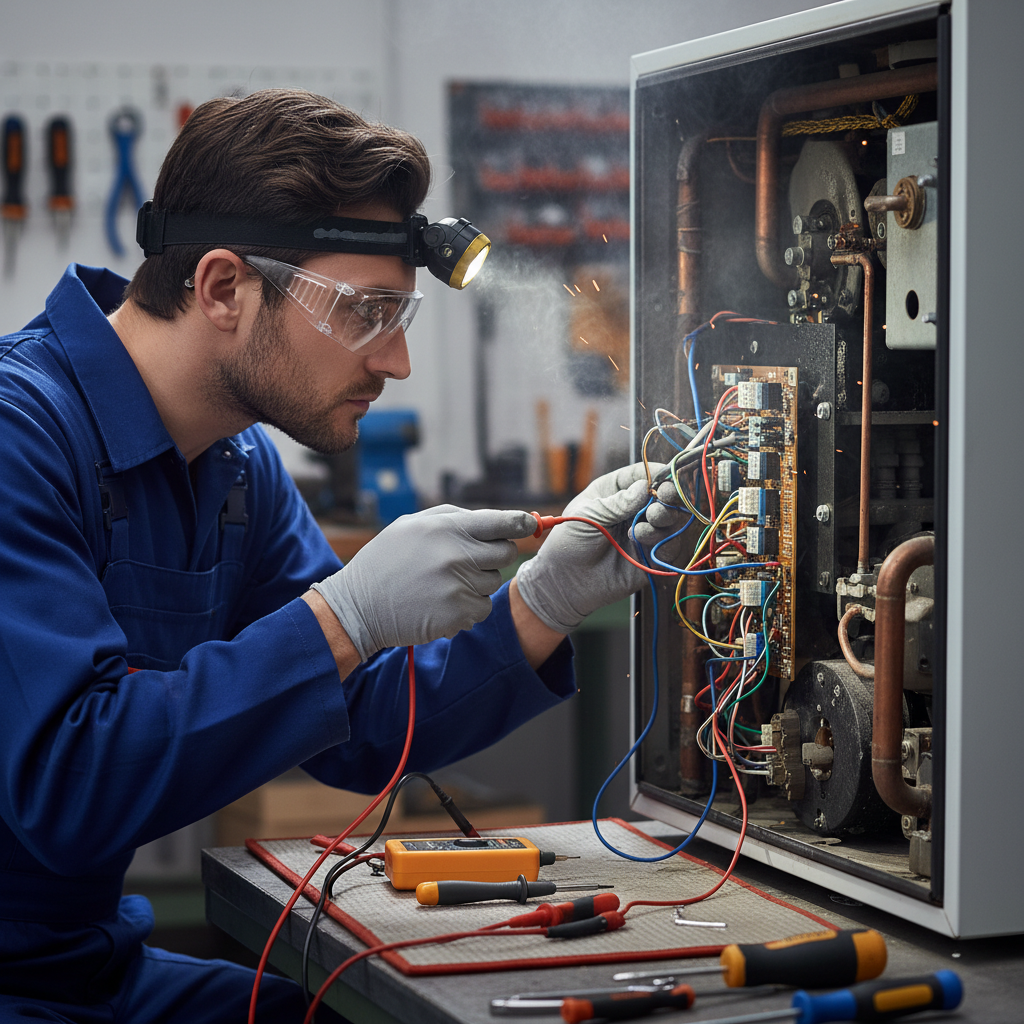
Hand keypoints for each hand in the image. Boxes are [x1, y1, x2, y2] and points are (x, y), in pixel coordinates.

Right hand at [312, 505, 536, 660]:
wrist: (358, 606)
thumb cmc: (386, 561)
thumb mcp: (412, 525)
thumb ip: (453, 518)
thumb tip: (494, 520)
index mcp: (447, 528)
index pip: (501, 522)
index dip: (522, 523)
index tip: (532, 525)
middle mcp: (457, 555)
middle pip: (506, 553)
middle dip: (494, 556)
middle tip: (469, 560)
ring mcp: (459, 586)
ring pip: (493, 583)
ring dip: (476, 584)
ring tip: (442, 584)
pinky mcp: (458, 614)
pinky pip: (483, 608)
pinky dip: (469, 608)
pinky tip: (442, 603)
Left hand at [514, 463, 688, 633]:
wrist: (565, 583)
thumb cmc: (569, 543)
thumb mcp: (589, 515)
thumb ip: (619, 502)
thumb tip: (646, 487)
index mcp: (615, 491)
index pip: (642, 474)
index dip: (657, 473)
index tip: (667, 476)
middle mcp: (633, 509)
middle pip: (664, 495)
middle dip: (667, 496)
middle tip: (661, 501)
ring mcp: (644, 532)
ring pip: (671, 520)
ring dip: (663, 519)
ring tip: (642, 527)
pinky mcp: (651, 557)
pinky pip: (671, 546)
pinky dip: (665, 542)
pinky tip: (643, 541)